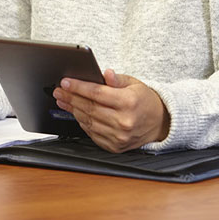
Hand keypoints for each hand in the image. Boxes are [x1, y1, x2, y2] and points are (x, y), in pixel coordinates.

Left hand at [52, 69, 169, 152]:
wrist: (159, 123)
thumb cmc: (144, 100)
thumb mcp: (134, 83)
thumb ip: (117, 79)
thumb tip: (105, 73)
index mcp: (128, 102)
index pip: (97, 93)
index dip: (78, 87)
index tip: (65, 82)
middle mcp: (123, 121)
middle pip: (89, 108)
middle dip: (71, 97)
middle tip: (59, 91)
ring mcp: (119, 136)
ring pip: (88, 121)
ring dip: (73, 110)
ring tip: (64, 101)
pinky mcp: (115, 146)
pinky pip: (93, 134)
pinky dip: (82, 123)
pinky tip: (77, 113)